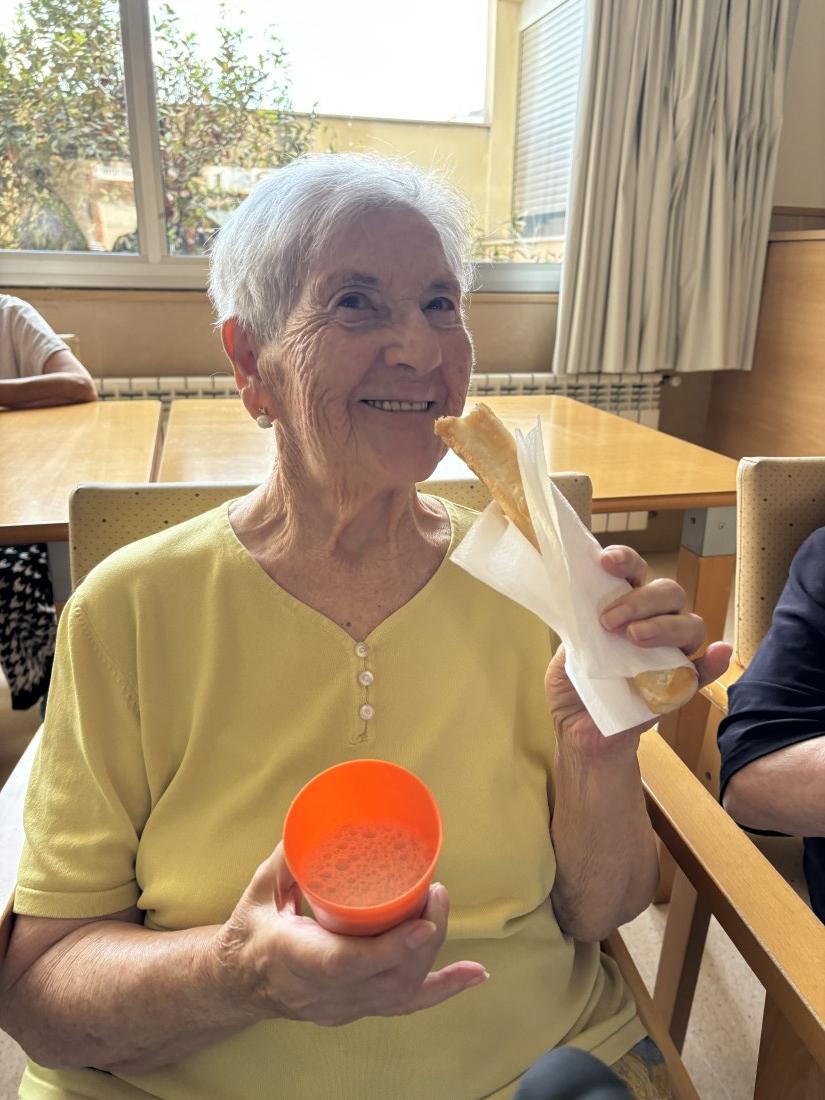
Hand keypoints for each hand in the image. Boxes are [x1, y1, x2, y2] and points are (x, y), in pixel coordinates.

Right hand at [212, 842, 487, 1026]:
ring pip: (399, 990)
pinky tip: (476, 974)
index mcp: (292, 958)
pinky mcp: (357, 1008)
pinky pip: (406, 1005)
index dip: (388, 949)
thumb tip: (316, 818)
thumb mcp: (261, 888)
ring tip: (440, 907)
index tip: (421, 925)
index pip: (345, 965)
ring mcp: (342, 1006)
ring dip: (430, 950)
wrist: (238, 982)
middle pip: (385, 977)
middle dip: (422, 936)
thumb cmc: (252, 929)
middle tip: (435, 891)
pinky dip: (445, 988)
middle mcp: (321, 991)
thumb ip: (289, 856)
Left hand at [545, 545, 731, 751]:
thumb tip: (583, 611)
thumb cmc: (574, 689)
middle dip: (640, 600)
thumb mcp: (564, 657)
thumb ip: (577, 633)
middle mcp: (653, 623)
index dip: (625, 560)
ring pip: (688, 625)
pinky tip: (717, 652)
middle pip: (668, 593)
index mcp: (624, 608)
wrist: (579, 735)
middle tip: (609, 620)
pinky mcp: (679, 687)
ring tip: (633, 638)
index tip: (605, 562)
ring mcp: (669, 654)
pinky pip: (704, 672)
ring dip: (664, 626)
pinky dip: (714, 662)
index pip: (634, 573)